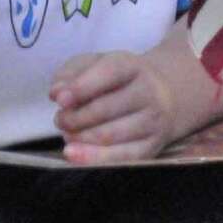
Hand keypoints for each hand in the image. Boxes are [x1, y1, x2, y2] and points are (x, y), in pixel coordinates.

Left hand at [49, 48, 175, 164]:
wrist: (166, 97)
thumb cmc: (121, 79)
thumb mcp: (98, 64)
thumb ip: (72, 72)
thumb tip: (56, 92)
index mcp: (132, 66)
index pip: (109, 73)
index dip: (82, 87)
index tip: (59, 100)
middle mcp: (148, 92)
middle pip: (105, 108)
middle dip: (75, 118)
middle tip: (59, 120)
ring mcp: (152, 121)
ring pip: (110, 135)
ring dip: (80, 137)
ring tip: (67, 133)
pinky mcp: (152, 147)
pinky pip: (120, 157)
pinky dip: (93, 158)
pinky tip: (74, 154)